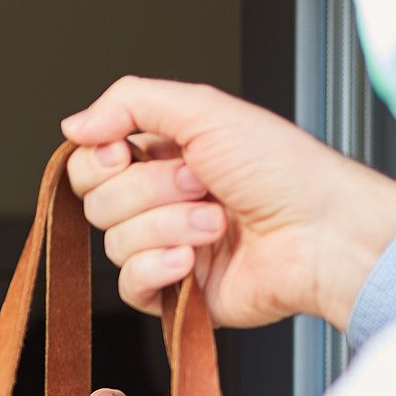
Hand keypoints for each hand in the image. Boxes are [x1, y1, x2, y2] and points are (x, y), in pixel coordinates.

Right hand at [61, 77, 395, 330]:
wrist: (322, 234)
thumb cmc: (283, 170)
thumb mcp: (205, 109)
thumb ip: (130, 101)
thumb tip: (73, 124)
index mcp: (165, 155)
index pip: (91, 160)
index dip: (100, 159)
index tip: (124, 152)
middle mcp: (162, 200)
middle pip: (97, 201)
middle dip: (148, 190)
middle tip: (200, 183)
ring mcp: (167, 247)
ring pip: (115, 242)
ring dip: (168, 226)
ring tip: (218, 222)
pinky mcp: (175, 293)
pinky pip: (130, 285)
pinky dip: (158, 268)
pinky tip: (192, 260)